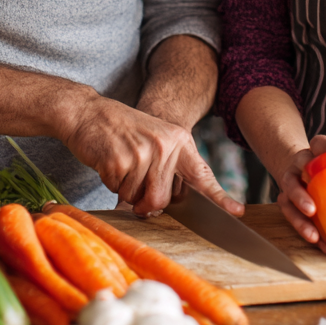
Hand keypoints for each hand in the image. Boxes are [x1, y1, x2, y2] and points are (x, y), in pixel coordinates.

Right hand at [58, 90, 242, 217]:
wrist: (88, 111)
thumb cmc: (122, 130)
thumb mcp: (154, 139)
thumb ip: (165, 168)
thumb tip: (163, 205)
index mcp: (178, 140)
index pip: (202, 174)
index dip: (219, 197)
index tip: (237, 212)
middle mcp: (164, 146)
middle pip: (161, 199)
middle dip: (144, 201)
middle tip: (133, 182)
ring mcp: (142, 153)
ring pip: (137, 198)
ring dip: (125, 189)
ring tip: (120, 163)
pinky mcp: (119, 161)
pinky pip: (117, 191)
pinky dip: (111, 183)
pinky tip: (108, 161)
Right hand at [274, 134, 325, 253]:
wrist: (310, 170)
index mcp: (316, 149)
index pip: (323, 144)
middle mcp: (300, 163)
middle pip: (295, 173)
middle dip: (301, 193)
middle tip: (313, 209)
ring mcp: (291, 181)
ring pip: (287, 198)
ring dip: (299, 218)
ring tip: (315, 235)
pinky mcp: (289, 200)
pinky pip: (293, 216)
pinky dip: (306, 230)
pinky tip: (323, 244)